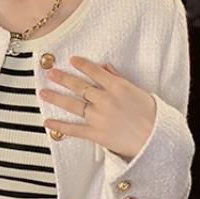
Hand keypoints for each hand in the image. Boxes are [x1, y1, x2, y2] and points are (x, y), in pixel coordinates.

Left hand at [38, 56, 155, 159]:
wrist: (156, 139)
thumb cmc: (152, 115)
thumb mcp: (139, 91)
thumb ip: (119, 78)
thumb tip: (105, 67)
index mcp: (117, 87)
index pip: (94, 72)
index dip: (82, 64)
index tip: (72, 59)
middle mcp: (105, 100)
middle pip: (79, 86)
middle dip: (63, 78)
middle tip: (50, 72)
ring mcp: (99, 117)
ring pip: (73, 105)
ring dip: (56, 97)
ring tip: (42, 91)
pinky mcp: (96, 134)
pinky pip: (74, 129)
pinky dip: (60, 126)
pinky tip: (47, 121)